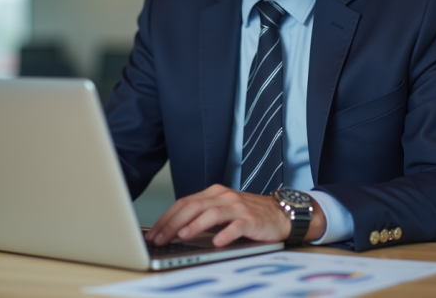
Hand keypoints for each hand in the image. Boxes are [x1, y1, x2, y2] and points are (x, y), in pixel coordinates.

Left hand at [145, 184, 326, 246]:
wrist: (280, 214)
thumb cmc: (248, 215)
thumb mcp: (222, 212)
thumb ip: (202, 216)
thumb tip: (174, 231)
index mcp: (213, 193)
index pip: (184, 202)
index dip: (167, 218)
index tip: (154, 233)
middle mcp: (224, 197)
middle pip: (193, 206)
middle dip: (174, 223)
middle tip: (161, 238)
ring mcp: (238, 207)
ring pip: (212, 213)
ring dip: (195, 225)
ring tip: (183, 236)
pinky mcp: (252, 219)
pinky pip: (236, 225)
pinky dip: (225, 233)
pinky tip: (216, 242)